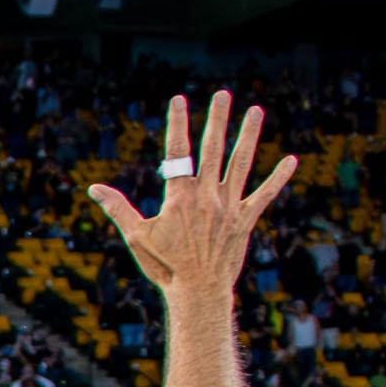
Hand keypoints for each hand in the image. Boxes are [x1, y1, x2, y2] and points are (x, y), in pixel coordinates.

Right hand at [91, 91, 295, 303]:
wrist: (198, 292)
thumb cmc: (164, 266)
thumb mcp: (136, 237)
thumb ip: (118, 208)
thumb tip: (93, 188)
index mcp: (180, 198)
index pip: (177, 153)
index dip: (177, 123)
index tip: (178, 99)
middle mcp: (207, 197)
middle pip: (212, 149)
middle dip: (217, 119)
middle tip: (222, 94)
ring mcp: (229, 207)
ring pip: (240, 164)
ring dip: (249, 136)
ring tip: (255, 111)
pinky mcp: (245, 221)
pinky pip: (264, 195)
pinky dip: (278, 178)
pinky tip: (291, 160)